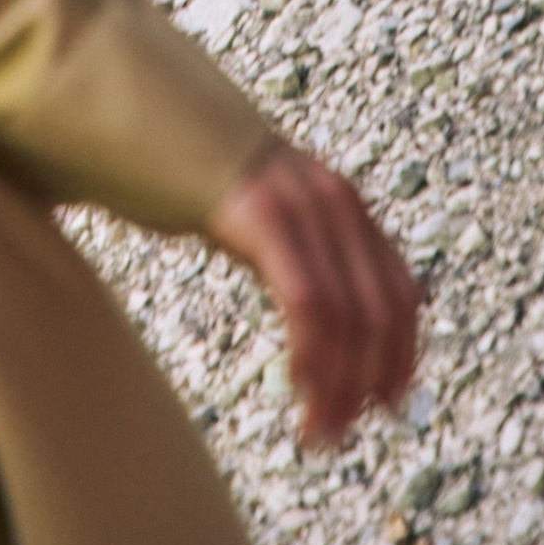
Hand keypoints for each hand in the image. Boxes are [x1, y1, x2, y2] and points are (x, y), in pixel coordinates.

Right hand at [205, 144, 418, 449]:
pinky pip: (306, 298)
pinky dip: (311, 353)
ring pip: (347, 314)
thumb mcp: (264, 212)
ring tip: (315, 430)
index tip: (387, 407)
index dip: (402, 357)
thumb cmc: (194, 173)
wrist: (141, 108)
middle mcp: (333, 198)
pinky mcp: (260, 211)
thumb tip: (327, 321)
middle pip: (380, 312)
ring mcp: (298, 201)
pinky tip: (295, 383)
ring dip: (338, 386)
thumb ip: (299, 249)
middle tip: (337, 435)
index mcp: (343, 201)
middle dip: (367, 385)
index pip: (402, 292)